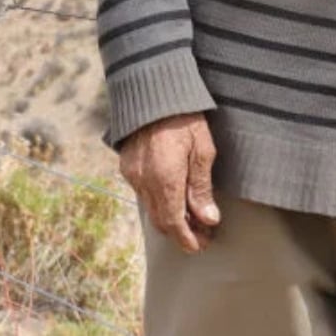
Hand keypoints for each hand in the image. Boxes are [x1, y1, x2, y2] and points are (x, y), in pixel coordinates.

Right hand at [118, 112, 219, 251]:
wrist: (153, 91)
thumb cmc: (184, 117)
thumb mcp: (202, 150)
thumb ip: (202, 187)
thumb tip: (208, 219)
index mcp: (165, 179)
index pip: (174, 224)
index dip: (188, 239)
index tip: (201, 245)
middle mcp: (144, 182)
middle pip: (161, 221)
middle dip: (181, 232)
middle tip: (202, 233)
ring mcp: (133, 175)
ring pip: (151, 210)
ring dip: (170, 218)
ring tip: (191, 217)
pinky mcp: (127, 166)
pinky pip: (142, 194)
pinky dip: (158, 202)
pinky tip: (173, 197)